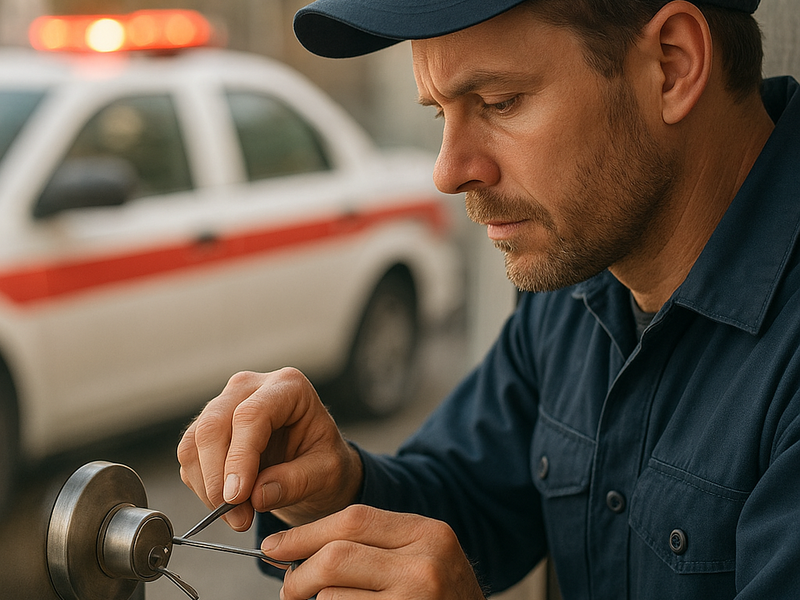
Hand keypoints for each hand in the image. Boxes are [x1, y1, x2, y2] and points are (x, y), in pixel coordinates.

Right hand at [177, 368, 362, 530]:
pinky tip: (229, 507)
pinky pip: (190, 459)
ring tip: (239, 517)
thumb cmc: (324, 460)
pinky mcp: (207, 429)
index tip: (237, 496)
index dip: (240, 457)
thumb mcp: (327, 472)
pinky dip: (203, 488)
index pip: (251, 415)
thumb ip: (297, 481)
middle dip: (219, 478)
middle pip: (214, 426)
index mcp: (288, 387)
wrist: (314, 463)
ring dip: (208, 488)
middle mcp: (250, 388)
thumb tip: (255, 496)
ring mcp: (224, 405)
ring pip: (195, 443)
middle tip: (239, 518)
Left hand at [263, 505, 486, 599]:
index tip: (276, 546)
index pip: (353, 519)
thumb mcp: (421, 556)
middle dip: (299, 571)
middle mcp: (424, 564)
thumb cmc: (439, 596)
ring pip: (332, 596)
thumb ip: (373, 544)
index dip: (306, 533)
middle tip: (287, 587)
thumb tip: (295, 548)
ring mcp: (415, 599)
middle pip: (336, 555)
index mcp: (427, 533)